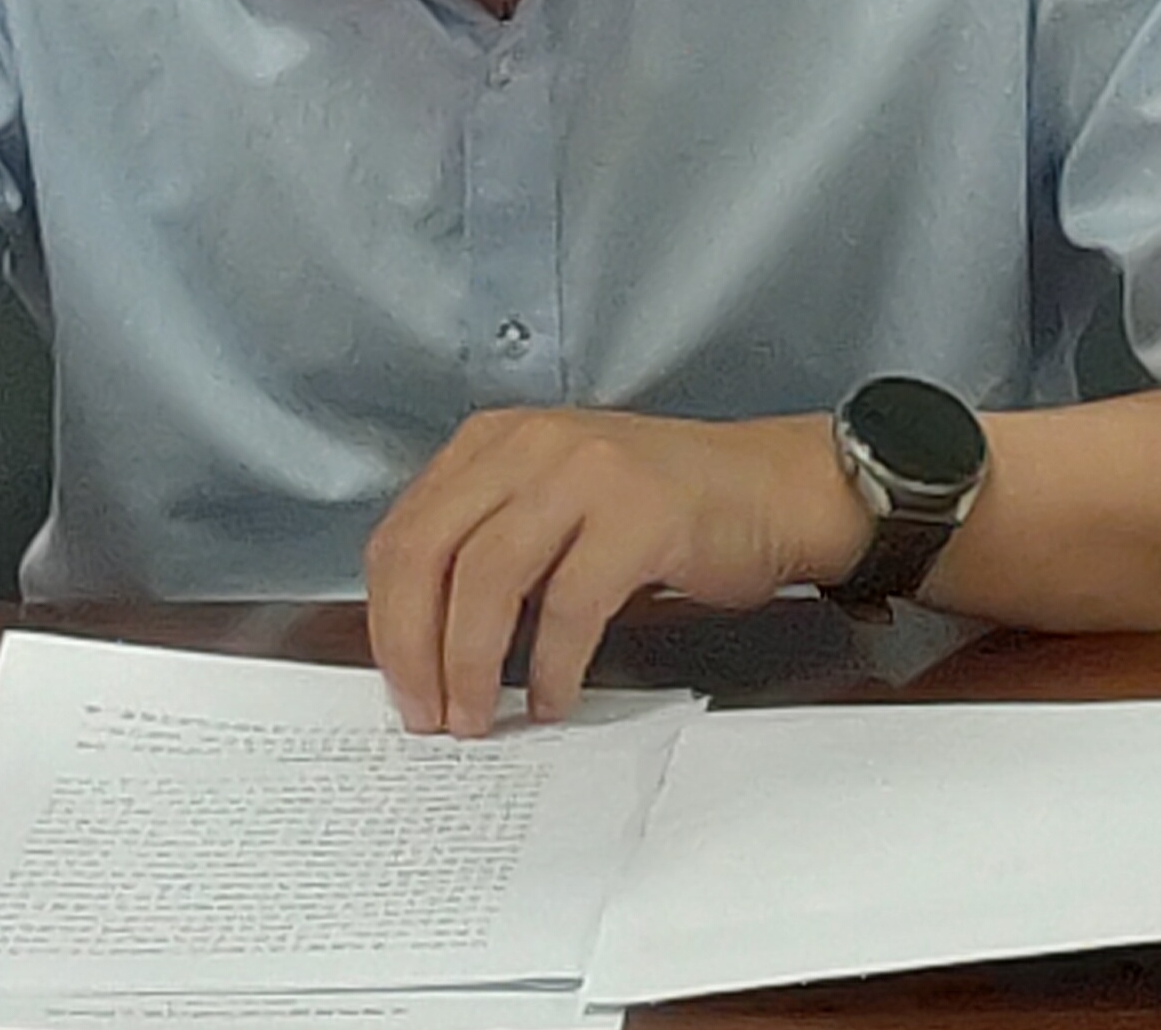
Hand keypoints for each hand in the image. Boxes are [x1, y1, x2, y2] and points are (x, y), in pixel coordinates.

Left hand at [364, 407, 869, 737]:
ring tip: (478, 717)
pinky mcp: (639, 515)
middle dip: (412, 648)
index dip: (387, 620)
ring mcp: (585, 474)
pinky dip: (553, 666)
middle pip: (428, 552)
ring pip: (486, 578)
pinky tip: (554, 699)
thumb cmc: (664, 508)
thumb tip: (423, 648)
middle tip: (426, 715)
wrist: (774, 487)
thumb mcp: (555, 503)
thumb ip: (490, 546)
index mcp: (496, 443)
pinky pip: (570, 605)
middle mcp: (530, 445)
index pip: (402, 532)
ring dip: (471, 665)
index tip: (398, 685)